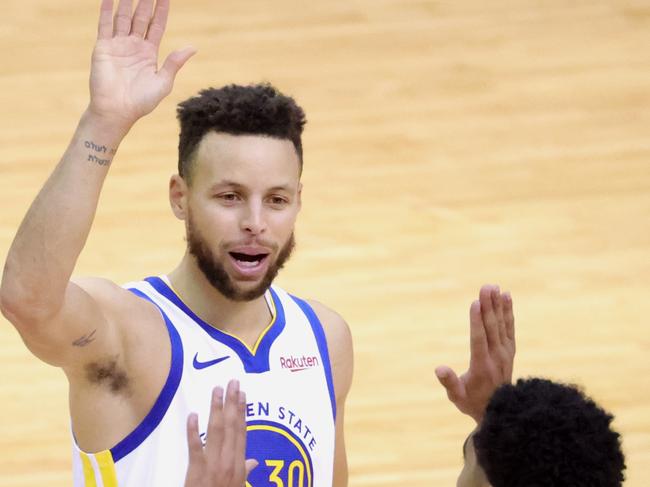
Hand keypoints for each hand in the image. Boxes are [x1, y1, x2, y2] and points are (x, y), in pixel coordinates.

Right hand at [88, 0, 195, 128]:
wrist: (117, 111)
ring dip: (127, 1)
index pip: (156, 26)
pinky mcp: (104, 47)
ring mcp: (118, 45)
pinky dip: (107, 9)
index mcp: (149, 53)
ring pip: (124, 17)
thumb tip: (193, 47)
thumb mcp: (163, 82)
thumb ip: (174, 63)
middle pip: (141, 17)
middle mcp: (134, 46)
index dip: (161, 11)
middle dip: (145, 1)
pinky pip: (105, 24)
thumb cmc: (141, 102)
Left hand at [185, 381, 257, 486]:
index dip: (242, 411)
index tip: (242, 394)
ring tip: (217, 390)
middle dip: (232, 402)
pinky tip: (193, 414)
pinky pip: (195, 447)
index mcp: (239, 464)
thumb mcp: (239, 486)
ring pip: (216, 431)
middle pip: (231, 426)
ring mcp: (213, 465)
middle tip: (233, 382)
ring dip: (216, 409)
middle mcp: (229, 461)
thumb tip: (255, 461)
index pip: (242, 431)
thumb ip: (245, 472)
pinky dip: (193, 431)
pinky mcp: (196, 471)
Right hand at [435, 285, 515, 422]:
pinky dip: (508, 312)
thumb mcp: (457, 397)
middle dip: (488, 306)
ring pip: (501, 324)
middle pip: (491, 327)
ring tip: (494, 286)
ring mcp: (505, 353)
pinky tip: (506, 297)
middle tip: (485, 287)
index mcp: (481, 366)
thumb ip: (449, 382)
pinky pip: (509, 327)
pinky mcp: (509, 350)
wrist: (501, 411)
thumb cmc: (472, 402)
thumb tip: (438, 369)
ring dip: (497, 304)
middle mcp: (496, 357)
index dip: (477, 321)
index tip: (475, 303)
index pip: (479, 339)